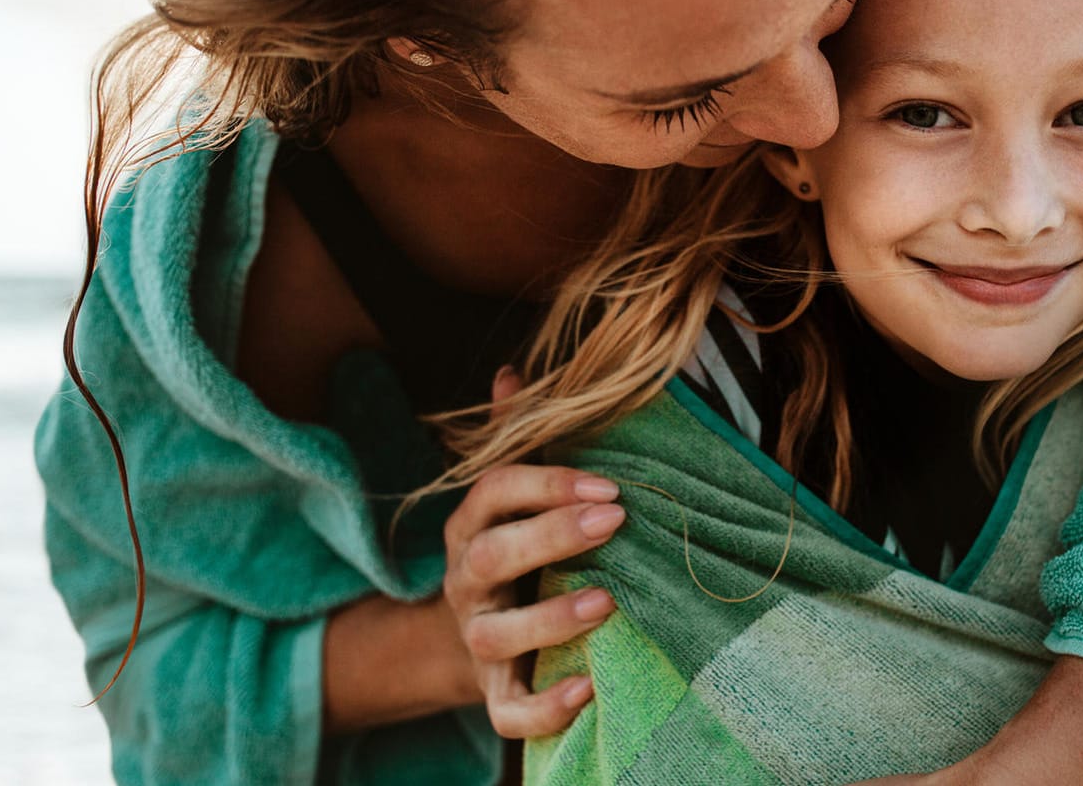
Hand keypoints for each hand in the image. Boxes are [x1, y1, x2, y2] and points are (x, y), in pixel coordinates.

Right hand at [442, 369, 625, 737]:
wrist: (474, 635)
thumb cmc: (513, 548)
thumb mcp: (511, 494)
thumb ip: (515, 436)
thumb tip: (513, 373)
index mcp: (472, 524)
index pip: (494, 491)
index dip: (547, 484)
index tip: (610, 485)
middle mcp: (465, 579)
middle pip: (492, 556)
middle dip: (552, 536)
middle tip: (616, 521)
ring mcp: (476, 637)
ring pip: (495, 634)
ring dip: (549, 618)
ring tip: (608, 602)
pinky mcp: (493, 690)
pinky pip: (508, 709)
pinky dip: (545, 706)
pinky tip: (590, 687)